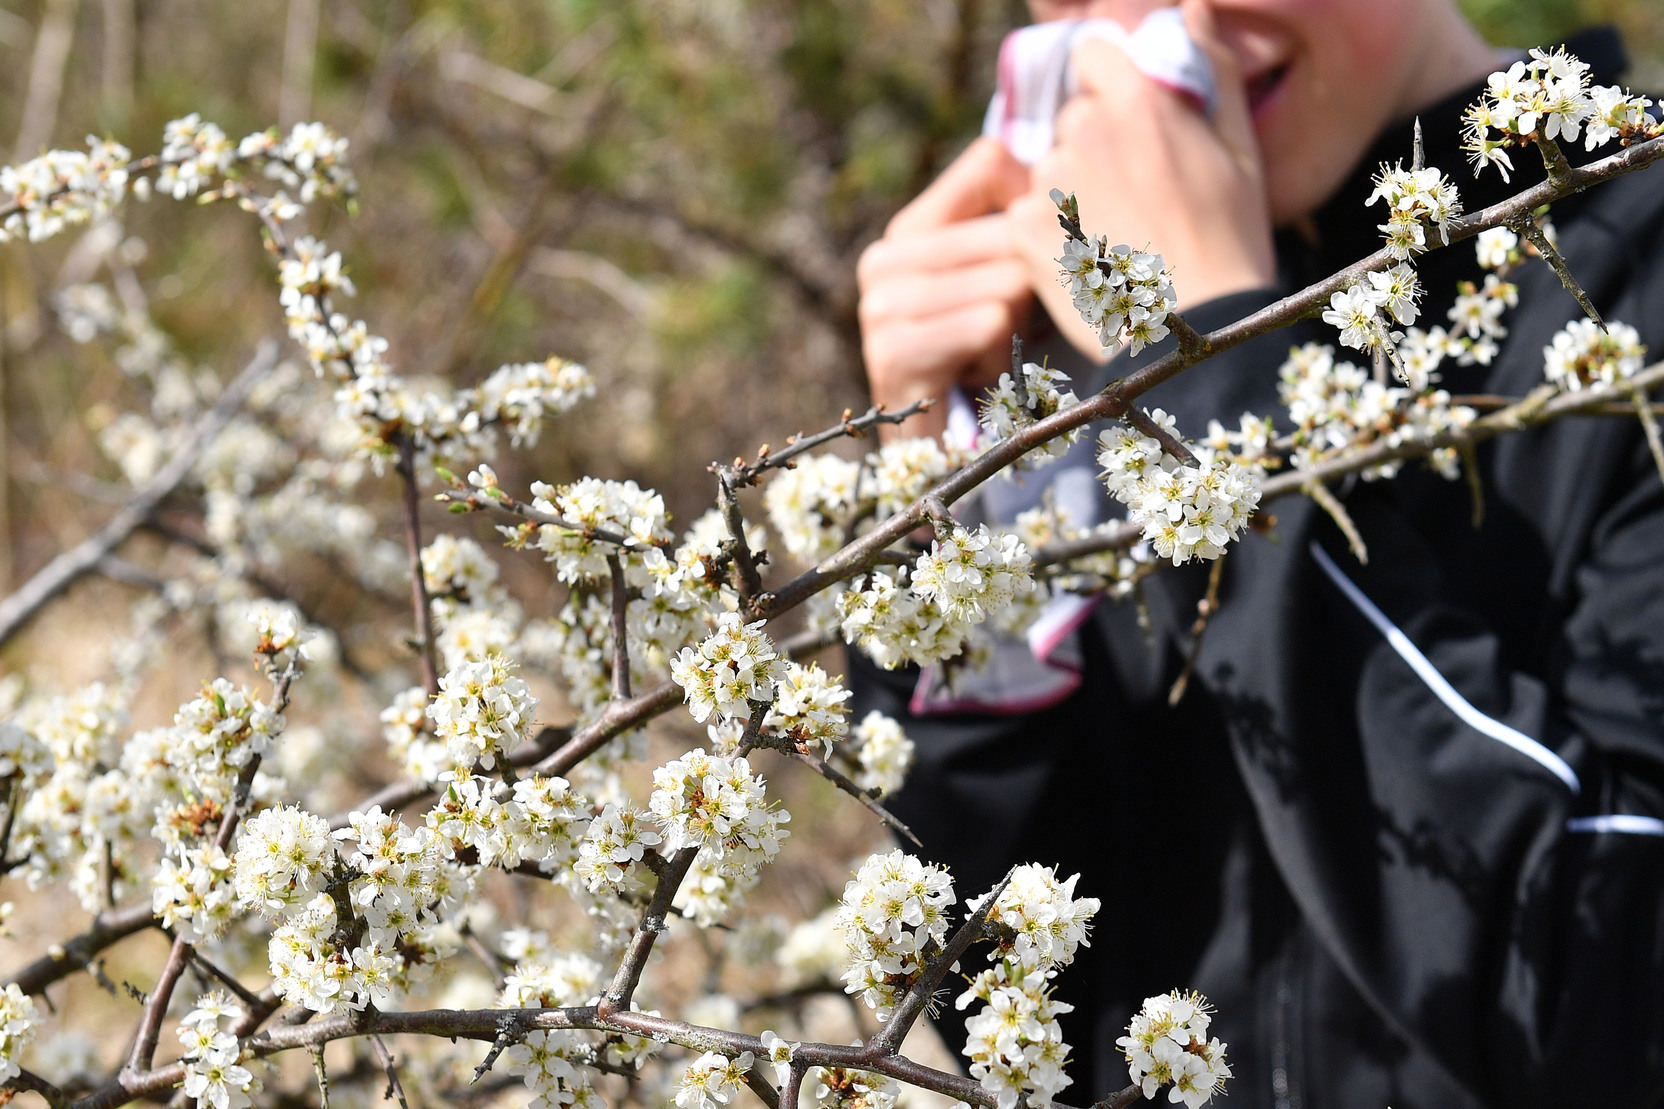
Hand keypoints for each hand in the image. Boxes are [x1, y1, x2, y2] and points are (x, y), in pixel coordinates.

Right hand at [857, 137, 1030, 441]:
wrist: (950, 458)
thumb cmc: (995, 363)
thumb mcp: (1011, 281)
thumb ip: (1026, 220)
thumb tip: (1073, 155)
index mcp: (912, 229)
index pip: (992, 160)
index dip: (1036, 206)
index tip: (1037, 261)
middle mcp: (885, 258)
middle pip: (1013, 228)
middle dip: (1037, 284)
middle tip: (1017, 329)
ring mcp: (880, 305)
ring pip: (1008, 279)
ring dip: (1022, 327)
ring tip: (996, 355)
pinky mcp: (892, 350)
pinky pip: (988, 323)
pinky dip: (1004, 357)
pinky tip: (983, 378)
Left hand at [1007, 0, 1275, 360]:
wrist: (1193, 332)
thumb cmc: (1231, 240)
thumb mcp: (1239, 149)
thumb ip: (1211, 69)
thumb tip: (1191, 10)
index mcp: (1138, 102)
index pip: (1091, 53)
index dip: (1107, 82)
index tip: (1127, 119)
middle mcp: (1084, 132)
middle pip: (1072, 117)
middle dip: (1095, 144)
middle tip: (1135, 195)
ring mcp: (1049, 182)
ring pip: (1050, 167)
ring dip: (1072, 189)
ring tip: (1117, 235)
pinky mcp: (1024, 229)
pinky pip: (1029, 214)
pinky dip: (1050, 234)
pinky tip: (1091, 259)